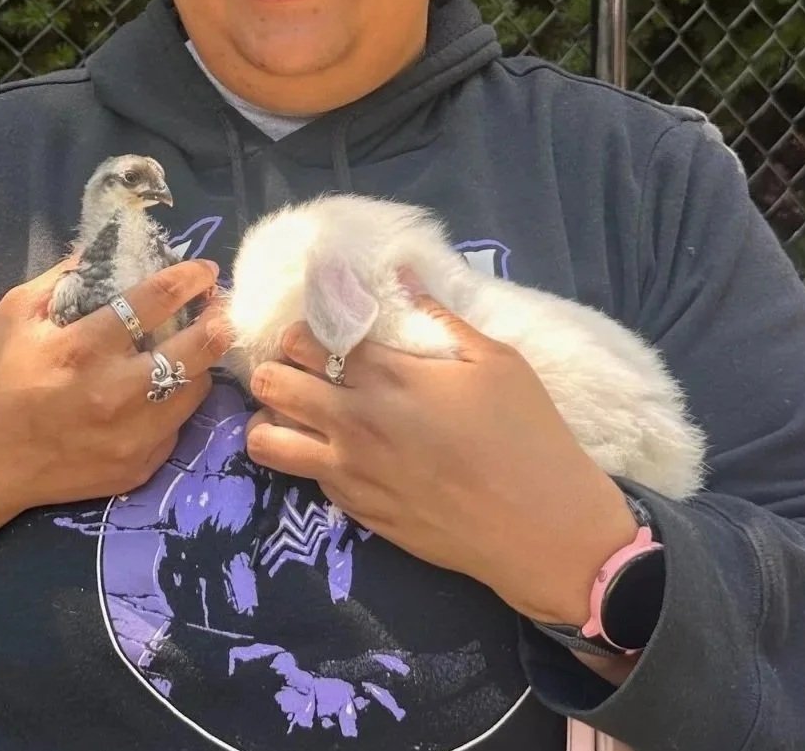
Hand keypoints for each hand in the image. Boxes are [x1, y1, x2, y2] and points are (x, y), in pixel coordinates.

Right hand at [0, 256, 229, 549]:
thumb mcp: (17, 313)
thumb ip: (65, 277)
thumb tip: (111, 248)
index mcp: (84, 348)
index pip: (157, 301)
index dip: (190, 279)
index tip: (205, 270)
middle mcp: (115, 393)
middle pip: (197, 348)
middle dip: (218, 319)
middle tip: (221, 306)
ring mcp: (132, 436)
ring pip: (197, 389)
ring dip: (203, 362)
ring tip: (200, 345)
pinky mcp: (139, 466)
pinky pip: (178, 426)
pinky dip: (178, 403)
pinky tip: (170, 389)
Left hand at [243, 285, 638, 625]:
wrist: (540, 527)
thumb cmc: (527, 434)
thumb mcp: (498, 361)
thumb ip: (441, 316)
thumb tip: (402, 275)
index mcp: (387, 375)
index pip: (305, 338)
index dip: (307, 329)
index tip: (327, 333)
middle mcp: (353, 421)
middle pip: (269, 382)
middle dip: (278, 367)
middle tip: (308, 370)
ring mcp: (348, 471)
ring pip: (264, 440)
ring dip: (274, 418)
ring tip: (304, 413)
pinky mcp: (355, 511)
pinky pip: (303, 476)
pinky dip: (309, 458)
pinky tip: (343, 452)